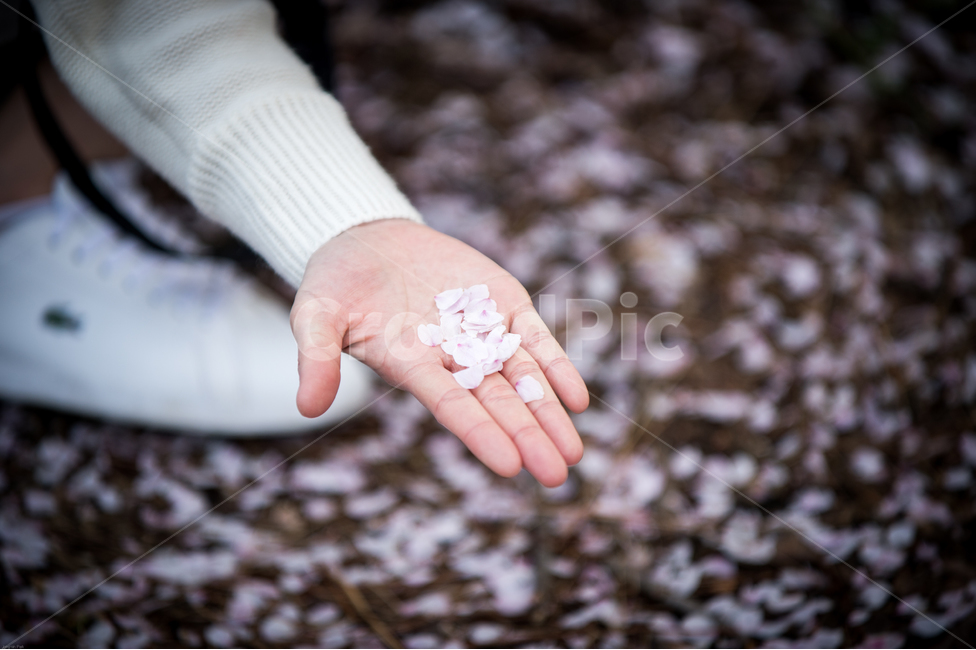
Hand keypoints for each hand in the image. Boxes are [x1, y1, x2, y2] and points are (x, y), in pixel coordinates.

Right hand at [291, 219, 587, 486]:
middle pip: (497, 402)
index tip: (511, 466)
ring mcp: (481, 332)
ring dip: (549, 413)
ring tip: (574, 453)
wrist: (369, 242)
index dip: (481, 433)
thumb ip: (317, 355)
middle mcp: (452, 358)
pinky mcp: (502, 305)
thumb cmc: (336, 284)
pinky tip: (577, 400)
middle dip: (528, 436)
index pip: (452, 405)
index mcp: (412, 366)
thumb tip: (308, 407)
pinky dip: (556, 367)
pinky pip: (535, 339)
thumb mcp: (315, 314)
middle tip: (557, 475)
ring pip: (523, 378)